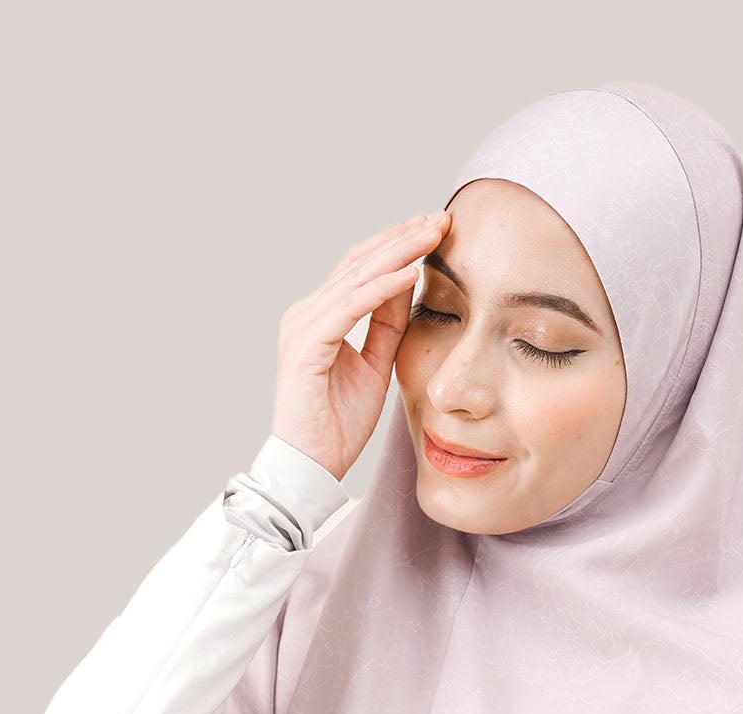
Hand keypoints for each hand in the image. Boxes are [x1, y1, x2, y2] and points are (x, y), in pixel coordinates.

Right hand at [270, 208, 450, 483]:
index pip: (360, 269)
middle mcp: (306, 313)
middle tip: (439, 217)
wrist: (311, 466)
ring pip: (356, 277)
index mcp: (319, 317)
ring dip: (398, 253)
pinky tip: (411, 273)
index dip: (397, 247)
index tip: (434, 230)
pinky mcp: (306, 345)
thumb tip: (410, 287)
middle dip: (402, 238)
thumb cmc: (337, 426)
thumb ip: (387, 327)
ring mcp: (302, 326)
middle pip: (359, 262)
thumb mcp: (375, 367)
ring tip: (432, 234)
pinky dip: (382, 289)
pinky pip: (350, 306)